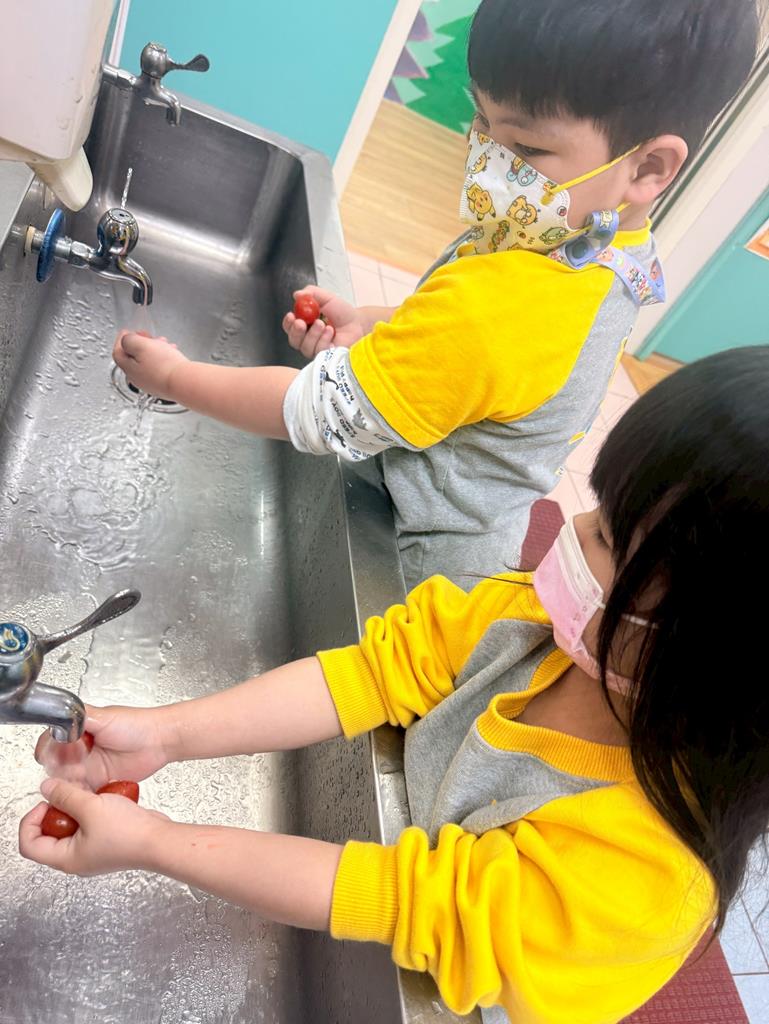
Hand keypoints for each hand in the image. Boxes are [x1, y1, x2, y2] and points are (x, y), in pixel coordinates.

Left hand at [19, 778, 169, 875]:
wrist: (159, 840)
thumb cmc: (129, 833)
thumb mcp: (91, 807)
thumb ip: (65, 796)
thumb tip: (47, 788)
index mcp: (66, 858)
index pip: (29, 844)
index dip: (31, 821)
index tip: (46, 803)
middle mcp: (76, 858)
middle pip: (48, 835)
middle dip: (55, 812)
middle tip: (66, 796)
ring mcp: (92, 850)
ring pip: (70, 827)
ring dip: (76, 808)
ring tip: (88, 795)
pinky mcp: (106, 841)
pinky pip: (89, 824)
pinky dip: (92, 810)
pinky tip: (104, 798)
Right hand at [35, 705, 173, 789]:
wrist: (160, 740)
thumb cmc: (136, 724)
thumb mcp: (104, 717)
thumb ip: (80, 718)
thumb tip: (60, 721)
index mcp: (79, 730)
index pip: (53, 740)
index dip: (49, 749)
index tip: (51, 754)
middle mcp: (82, 749)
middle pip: (57, 762)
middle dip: (57, 768)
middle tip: (66, 769)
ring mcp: (90, 766)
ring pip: (67, 779)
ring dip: (66, 783)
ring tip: (74, 781)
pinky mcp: (99, 781)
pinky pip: (82, 791)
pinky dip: (78, 794)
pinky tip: (80, 792)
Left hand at [112, 330, 187, 399]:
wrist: (183, 382)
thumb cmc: (164, 365)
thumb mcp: (141, 345)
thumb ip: (129, 340)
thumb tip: (126, 340)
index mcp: (128, 368)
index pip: (118, 352)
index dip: (121, 339)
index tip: (127, 332)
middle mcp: (137, 379)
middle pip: (133, 358)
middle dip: (140, 344)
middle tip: (148, 336)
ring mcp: (151, 384)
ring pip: (147, 363)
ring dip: (153, 351)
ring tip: (163, 344)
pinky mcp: (163, 386)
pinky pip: (158, 370)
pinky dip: (162, 360)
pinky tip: (171, 355)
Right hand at [282, 287, 366, 358]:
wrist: (358, 322)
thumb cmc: (342, 312)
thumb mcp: (326, 298)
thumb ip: (311, 294)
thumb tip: (297, 294)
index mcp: (305, 324)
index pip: (289, 327)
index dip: (288, 323)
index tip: (291, 315)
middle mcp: (308, 338)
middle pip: (294, 340)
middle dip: (296, 331)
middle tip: (302, 323)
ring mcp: (317, 349)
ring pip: (305, 347)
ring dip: (312, 334)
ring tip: (323, 324)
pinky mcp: (326, 357)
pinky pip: (318, 352)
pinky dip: (323, 340)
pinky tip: (330, 332)